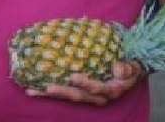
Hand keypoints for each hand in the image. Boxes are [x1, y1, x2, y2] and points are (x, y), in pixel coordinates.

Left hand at [26, 60, 146, 105]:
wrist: (129, 76)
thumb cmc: (129, 69)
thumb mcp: (132, 68)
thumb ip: (127, 68)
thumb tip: (117, 68)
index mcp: (110, 90)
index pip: (96, 88)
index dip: (85, 83)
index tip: (74, 76)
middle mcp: (97, 97)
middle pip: (77, 96)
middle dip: (61, 92)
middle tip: (47, 87)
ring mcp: (87, 96)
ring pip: (67, 97)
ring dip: (50, 94)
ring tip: (33, 91)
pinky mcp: (80, 93)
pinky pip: (64, 94)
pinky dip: (49, 92)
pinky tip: (35, 89)